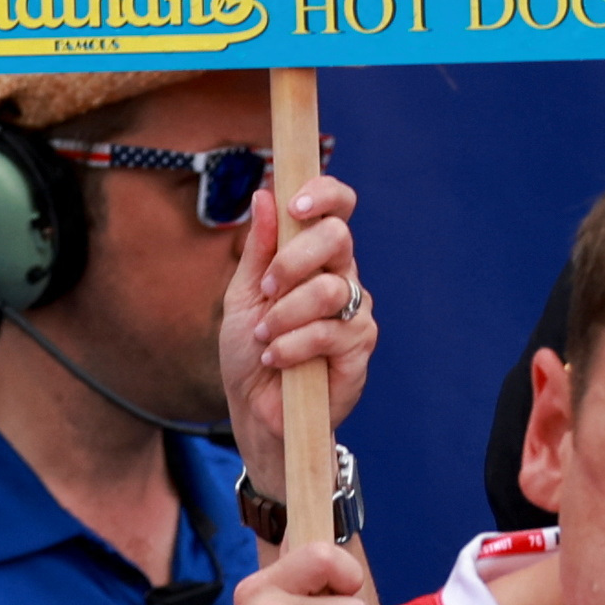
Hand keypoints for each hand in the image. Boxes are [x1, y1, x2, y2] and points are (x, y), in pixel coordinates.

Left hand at [218, 172, 372, 462]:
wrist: (256, 410)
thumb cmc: (252, 350)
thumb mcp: (243, 294)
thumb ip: (258, 249)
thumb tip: (265, 194)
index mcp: (316, 257)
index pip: (337, 209)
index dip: (324, 196)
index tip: (294, 206)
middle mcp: (343, 278)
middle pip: (338, 238)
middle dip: (293, 260)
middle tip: (266, 288)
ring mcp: (356, 312)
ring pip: (329, 290)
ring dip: (284, 313)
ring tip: (263, 336)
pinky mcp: (360, 348)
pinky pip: (329, 332)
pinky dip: (293, 345)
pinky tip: (276, 358)